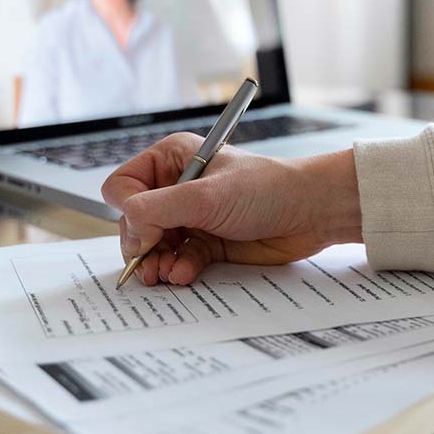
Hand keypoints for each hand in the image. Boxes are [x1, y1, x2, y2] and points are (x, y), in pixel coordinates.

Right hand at [101, 132, 362, 285]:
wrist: (310, 213)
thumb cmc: (267, 189)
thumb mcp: (206, 196)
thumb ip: (158, 209)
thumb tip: (129, 230)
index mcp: (171, 159)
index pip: (123, 185)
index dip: (128, 211)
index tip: (144, 232)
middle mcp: (177, 186)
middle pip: (134, 221)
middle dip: (140, 245)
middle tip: (149, 264)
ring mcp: (192, 216)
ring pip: (153, 246)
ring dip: (156, 263)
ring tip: (165, 274)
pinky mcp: (207, 243)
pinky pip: (178, 260)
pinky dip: (178, 269)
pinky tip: (185, 274)